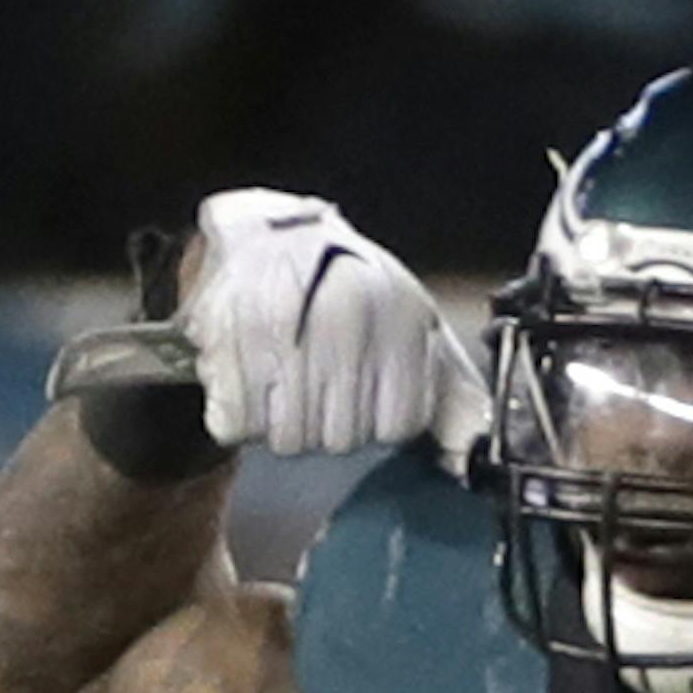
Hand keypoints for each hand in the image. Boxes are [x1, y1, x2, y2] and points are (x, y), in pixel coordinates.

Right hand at [179, 190, 491, 471]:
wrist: (268, 231)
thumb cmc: (351, 289)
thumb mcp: (417, 328)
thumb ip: (454, 399)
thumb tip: (469, 460)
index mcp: (398, 316)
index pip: (395, 427)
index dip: (377, 422)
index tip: (365, 389)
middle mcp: (343, 316)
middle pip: (340, 438)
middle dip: (328, 421)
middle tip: (316, 376)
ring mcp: (282, 326)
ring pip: (289, 439)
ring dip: (282, 422)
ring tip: (283, 374)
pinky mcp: (223, 337)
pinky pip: (237, 426)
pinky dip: (239, 415)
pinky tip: (250, 375)